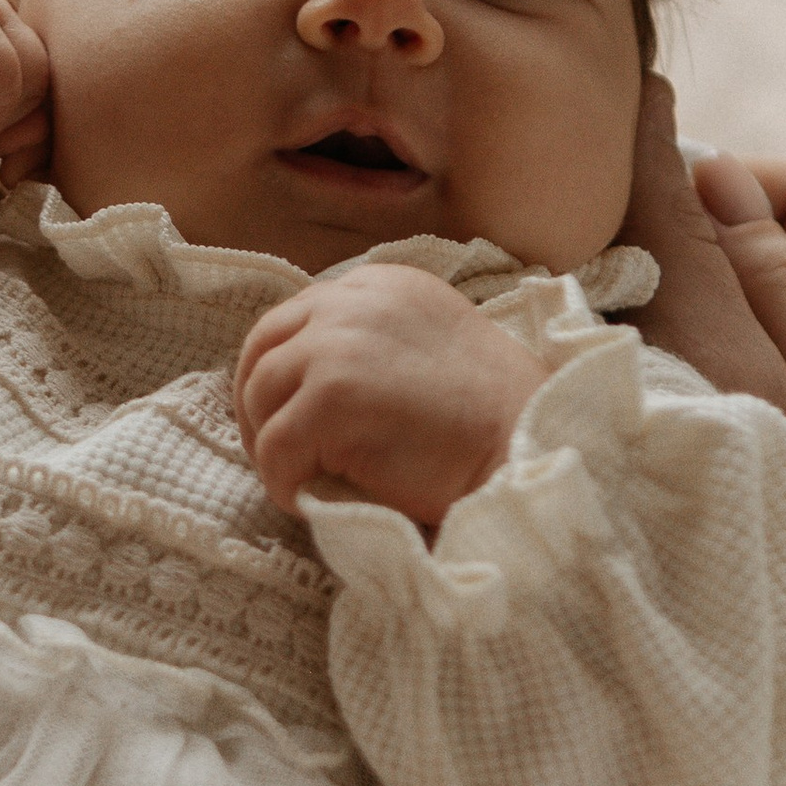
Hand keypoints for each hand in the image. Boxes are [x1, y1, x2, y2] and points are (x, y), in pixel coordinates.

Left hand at [235, 267, 543, 529]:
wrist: (527, 448)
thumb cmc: (489, 417)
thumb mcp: (428, 344)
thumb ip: (374, 340)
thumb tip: (307, 379)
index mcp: (377, 284)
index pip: (293, 319)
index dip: (279, 373)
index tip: (286, 416)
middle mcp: (350, 301)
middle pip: (263, 349)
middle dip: (258, 405)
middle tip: (277, 455)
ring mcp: (337, 346)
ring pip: (260, 399)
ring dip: (270, 446)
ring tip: (300, 480)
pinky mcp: (330, 398)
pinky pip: (275, 450)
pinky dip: (282, 482)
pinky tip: (309, 500)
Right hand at [621, 87, 785, 785]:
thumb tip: (715, 171)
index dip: (723, 182)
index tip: (629, 205)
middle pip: (743, 270)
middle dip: (667, 260)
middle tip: (571, 280)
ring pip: (710, 352)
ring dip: (650, 343)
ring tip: (572, 351)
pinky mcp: (772, 514)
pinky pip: (702, 432)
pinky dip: (657, 416)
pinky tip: (603, 429)